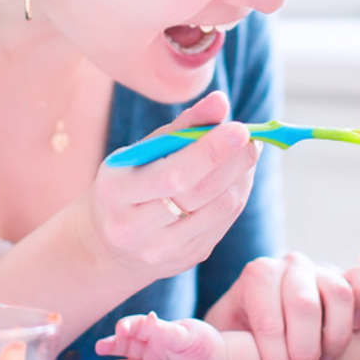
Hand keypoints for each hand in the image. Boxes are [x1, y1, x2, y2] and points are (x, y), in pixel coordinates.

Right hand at [85, 91, 261, 281]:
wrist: (109, 245)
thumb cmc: (128, 183)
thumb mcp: (140, 153)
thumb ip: (182, 126)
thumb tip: (221, 101)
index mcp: (116, 193)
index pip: (174, 174)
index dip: (211, 151)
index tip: (239, 129)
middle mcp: (135, 228)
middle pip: (200, 193)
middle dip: (233, 161)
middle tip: (251, 137)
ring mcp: (162, 249)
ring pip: (219, 209)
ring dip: (241, 177)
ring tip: (245, 153)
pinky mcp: (187, 258)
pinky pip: (223, 223)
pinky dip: (237, 194)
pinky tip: (236, 177)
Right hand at [95, 312, 228, 359]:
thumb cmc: (207, 347)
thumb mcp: (188, 335)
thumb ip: (167, 330)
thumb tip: (148, 317)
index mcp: (159, 332)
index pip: (136, 327)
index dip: (126, 327)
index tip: (120, 330)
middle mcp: (153, 351)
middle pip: (126, 348)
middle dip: (112, 347)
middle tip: (100, 348)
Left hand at [204, 253, 359, 359]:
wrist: (263, 315)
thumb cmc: (245, 336)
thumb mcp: (227, 349)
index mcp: (257, 278)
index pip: (269, 321)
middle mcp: (289, 268)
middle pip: (304, 305)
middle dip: (304, 354)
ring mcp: (320, 270)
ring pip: (338, 294)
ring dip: (336, 337)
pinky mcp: (346, 277)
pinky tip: (356, 330)